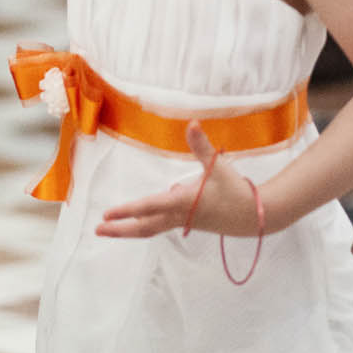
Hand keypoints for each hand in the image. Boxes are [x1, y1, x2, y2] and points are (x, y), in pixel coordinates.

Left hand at [95, 122, 266, 238]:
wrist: (255, 216)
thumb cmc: (235, 190)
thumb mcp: (218, 166)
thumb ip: (201, 145)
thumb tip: (192, 123)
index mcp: (183, 202)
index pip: (149, 207)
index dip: (127, 210)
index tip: (107, 214)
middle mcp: (178, 215)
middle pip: (144, 226)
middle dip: (120, 228)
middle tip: (97, 229)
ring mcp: (181, 222)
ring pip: (150, 228)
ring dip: (128, 229)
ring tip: (107, 229)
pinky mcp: (185, 223)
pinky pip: (158, 226)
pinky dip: (143, 225)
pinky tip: (134, 221)